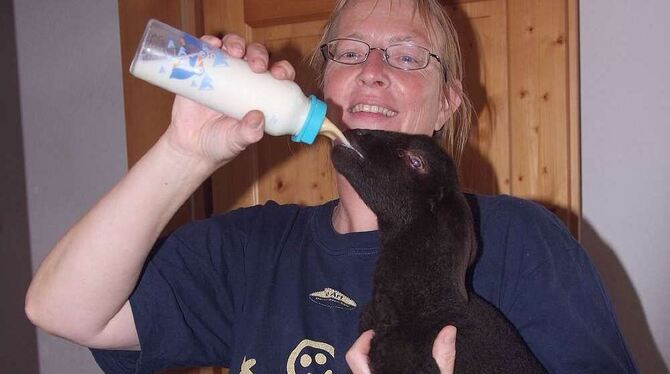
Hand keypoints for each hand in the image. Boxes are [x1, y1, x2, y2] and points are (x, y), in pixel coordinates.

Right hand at [164, 34, 296, 167]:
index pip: (277, 74)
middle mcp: (244, 79)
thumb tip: (258, 118)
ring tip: (234, 52)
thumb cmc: (220, 143)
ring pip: (233, 47)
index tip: (279, 74)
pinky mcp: (201, 69)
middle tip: (256, 65)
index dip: (282, 69)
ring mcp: (222, 72)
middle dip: (259, 54)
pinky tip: (211, 44)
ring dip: (236, 43)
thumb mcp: (237, 141)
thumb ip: (248, 133)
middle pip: (256, 55)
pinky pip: (205, 50)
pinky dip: (209, 42)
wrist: (190, 146)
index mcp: (261, 93)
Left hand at [346, 326, 456, 373]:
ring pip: (369, 369)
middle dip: (374, 347)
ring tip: (400, 347)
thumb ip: (442, 359)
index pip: (354, 357)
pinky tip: (404, 362)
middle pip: (360, 361)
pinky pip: (376, 373)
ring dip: (381, 358)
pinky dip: (386, 366)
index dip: (363, 341)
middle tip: (393, 334)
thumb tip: (449, 329)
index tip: (380, 330)